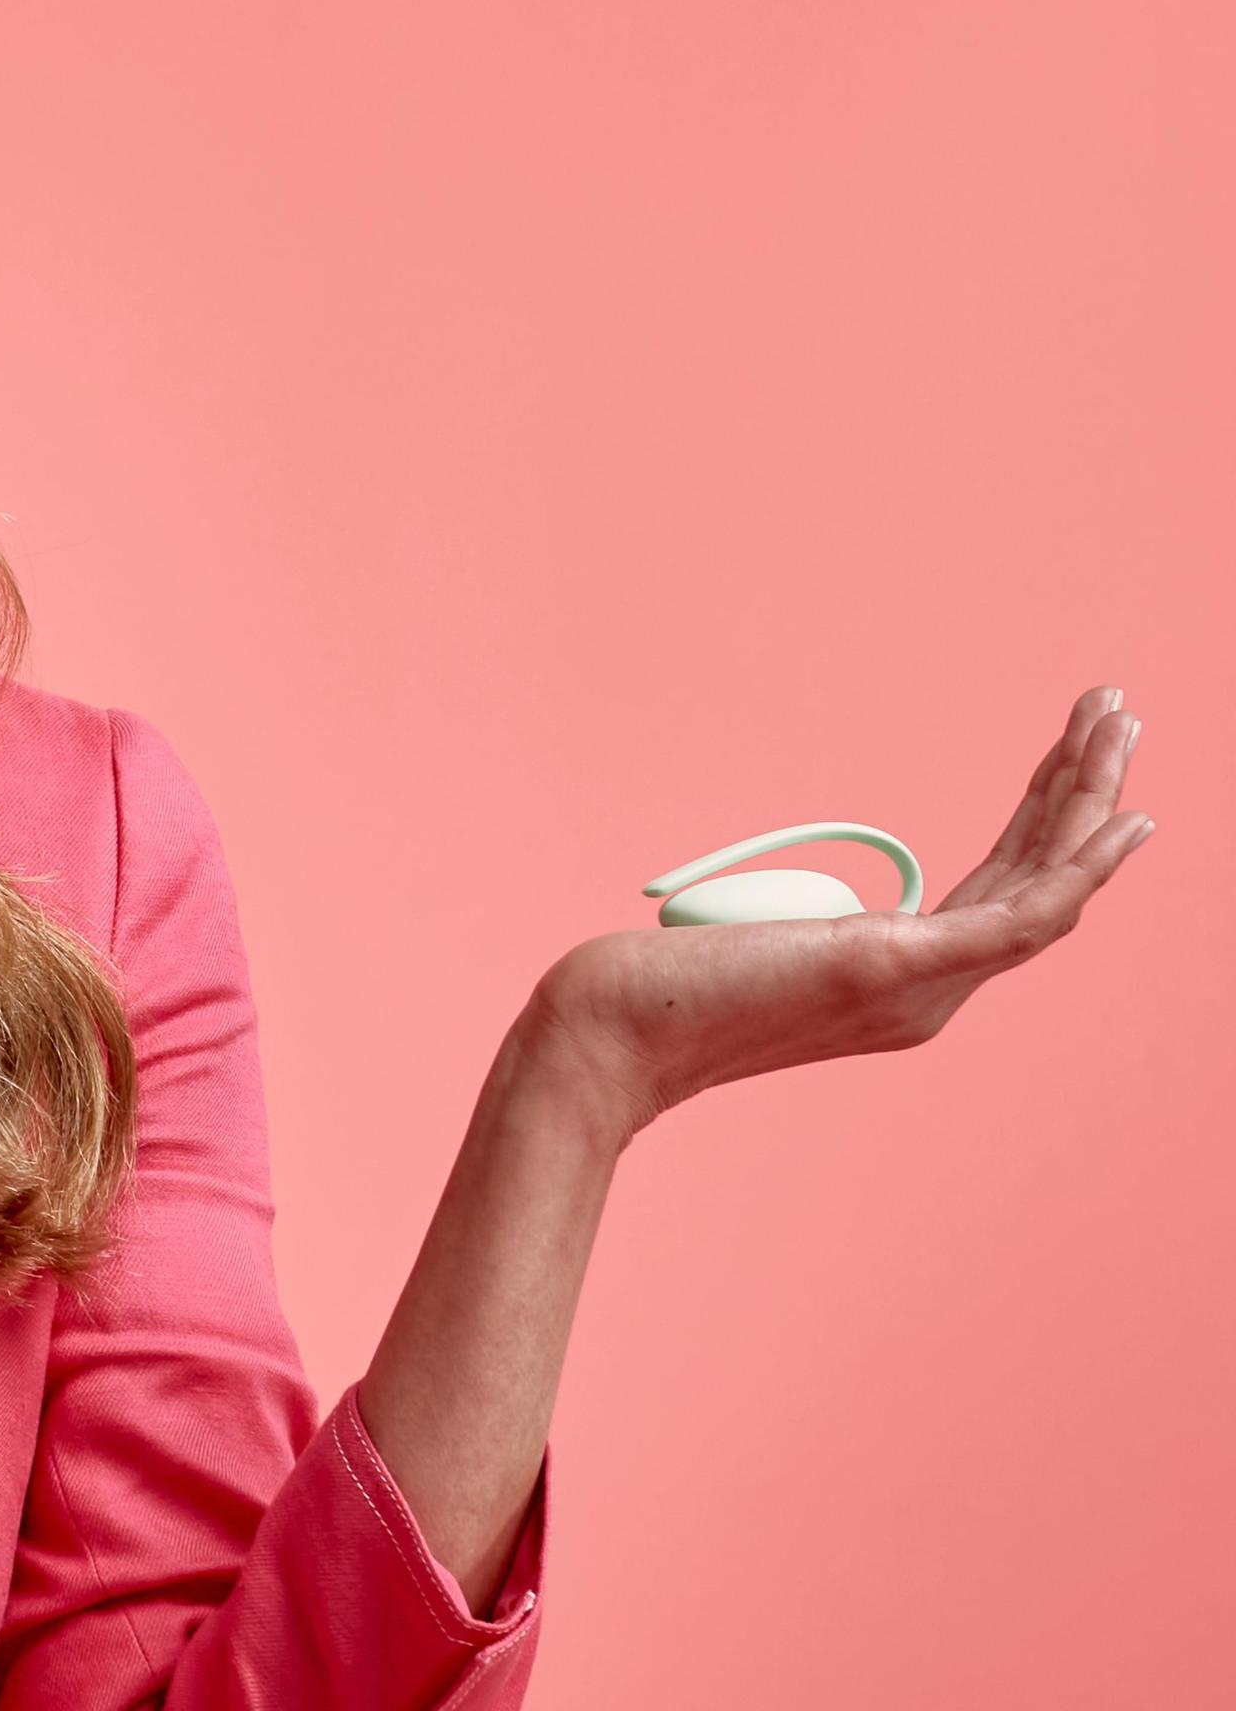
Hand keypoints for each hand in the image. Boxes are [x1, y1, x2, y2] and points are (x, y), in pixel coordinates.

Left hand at [524, 684, 1155, 1138]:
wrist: (616, 1030)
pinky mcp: (904, 966)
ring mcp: (925, 988)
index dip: (1043, 824)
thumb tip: (798, 909)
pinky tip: (1124, 820)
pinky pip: (1027, 917)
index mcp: (900, 981)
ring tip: (1120, 719)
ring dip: (1093, 799)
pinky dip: (1083, 866)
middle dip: (1082, 791)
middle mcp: (930, 995)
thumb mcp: (753, 935)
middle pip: (1036, 880)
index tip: (1070, 759)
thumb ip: (799, 922)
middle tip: (1115, 711)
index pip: (998, 891)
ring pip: (1049, 887)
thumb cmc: (661, 986)